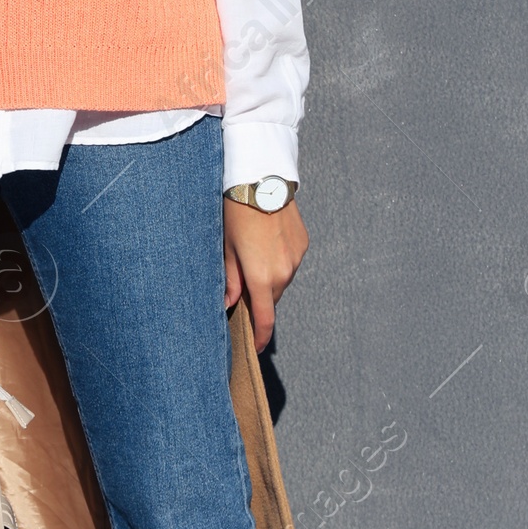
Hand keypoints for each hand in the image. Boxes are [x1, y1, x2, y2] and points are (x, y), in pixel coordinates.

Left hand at [223, 197, 308, 352]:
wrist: (260, 181)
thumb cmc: (235, 214)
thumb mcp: (225, 249)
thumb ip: (229, 280)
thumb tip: (228, 303)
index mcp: (261, 277)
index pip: (265, 318)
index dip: (261, 337)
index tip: (255, 347)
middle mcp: (284, 272)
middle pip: (271, 298)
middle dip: (258, 301)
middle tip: (241, 291)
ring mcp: (296, 257)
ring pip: (281, 281)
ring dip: (268, 280)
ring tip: (251, 259)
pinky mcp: (302, 244)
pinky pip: (290, 263)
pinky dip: (278, 263)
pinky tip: (265, 246)